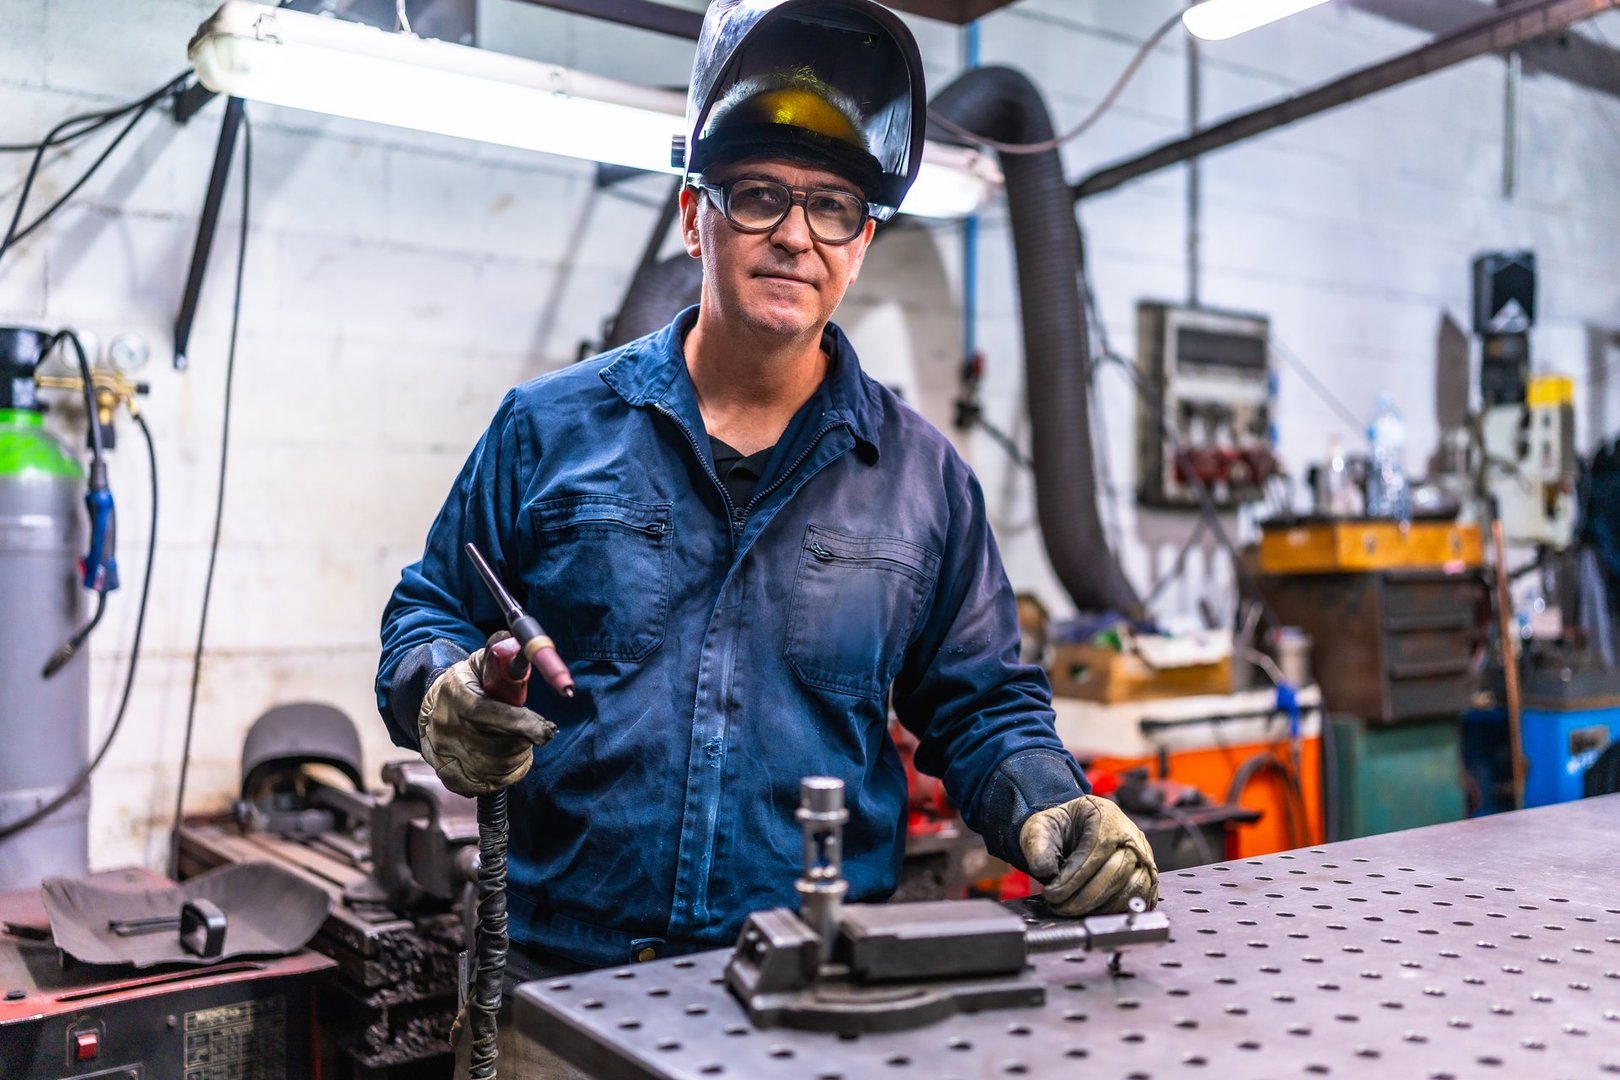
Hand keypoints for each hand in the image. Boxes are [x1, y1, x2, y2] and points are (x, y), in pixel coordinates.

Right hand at [418, 635, 556, 796]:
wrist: (429, 708)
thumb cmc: (466, 683)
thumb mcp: (478, 663)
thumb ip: (501, 654)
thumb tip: (525, 645)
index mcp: (455, 696)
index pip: (492, 715)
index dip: (523, 724)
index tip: (547, 731)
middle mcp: (444, 728)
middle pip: (498, 746)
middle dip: (524, 740)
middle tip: (534, 731)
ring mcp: (443, 755)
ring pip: (497, 768)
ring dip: (517, 757)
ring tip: (518, 742)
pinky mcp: (448, 775)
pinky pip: (487, 785)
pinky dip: (504, 775)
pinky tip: (504, 759)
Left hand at [1019, 794, 1158, 915]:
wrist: (1073, 831)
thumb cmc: (1060, 828)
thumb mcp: (1040, 827)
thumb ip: (1038, 845)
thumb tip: (1046, 871)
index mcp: (1106, 815)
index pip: (1098, 847)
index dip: (1076, 875)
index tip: (1054, 892)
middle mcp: (1131, 834)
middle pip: (1117, 870)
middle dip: (1085, 895)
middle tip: (1060, 906)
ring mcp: (1143, 856)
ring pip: (1132, 887)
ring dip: (1101, 905)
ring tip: (1073, 910)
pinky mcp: (1147, 875)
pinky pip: (1139, 897)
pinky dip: (1116, 908)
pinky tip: (1093, 911)